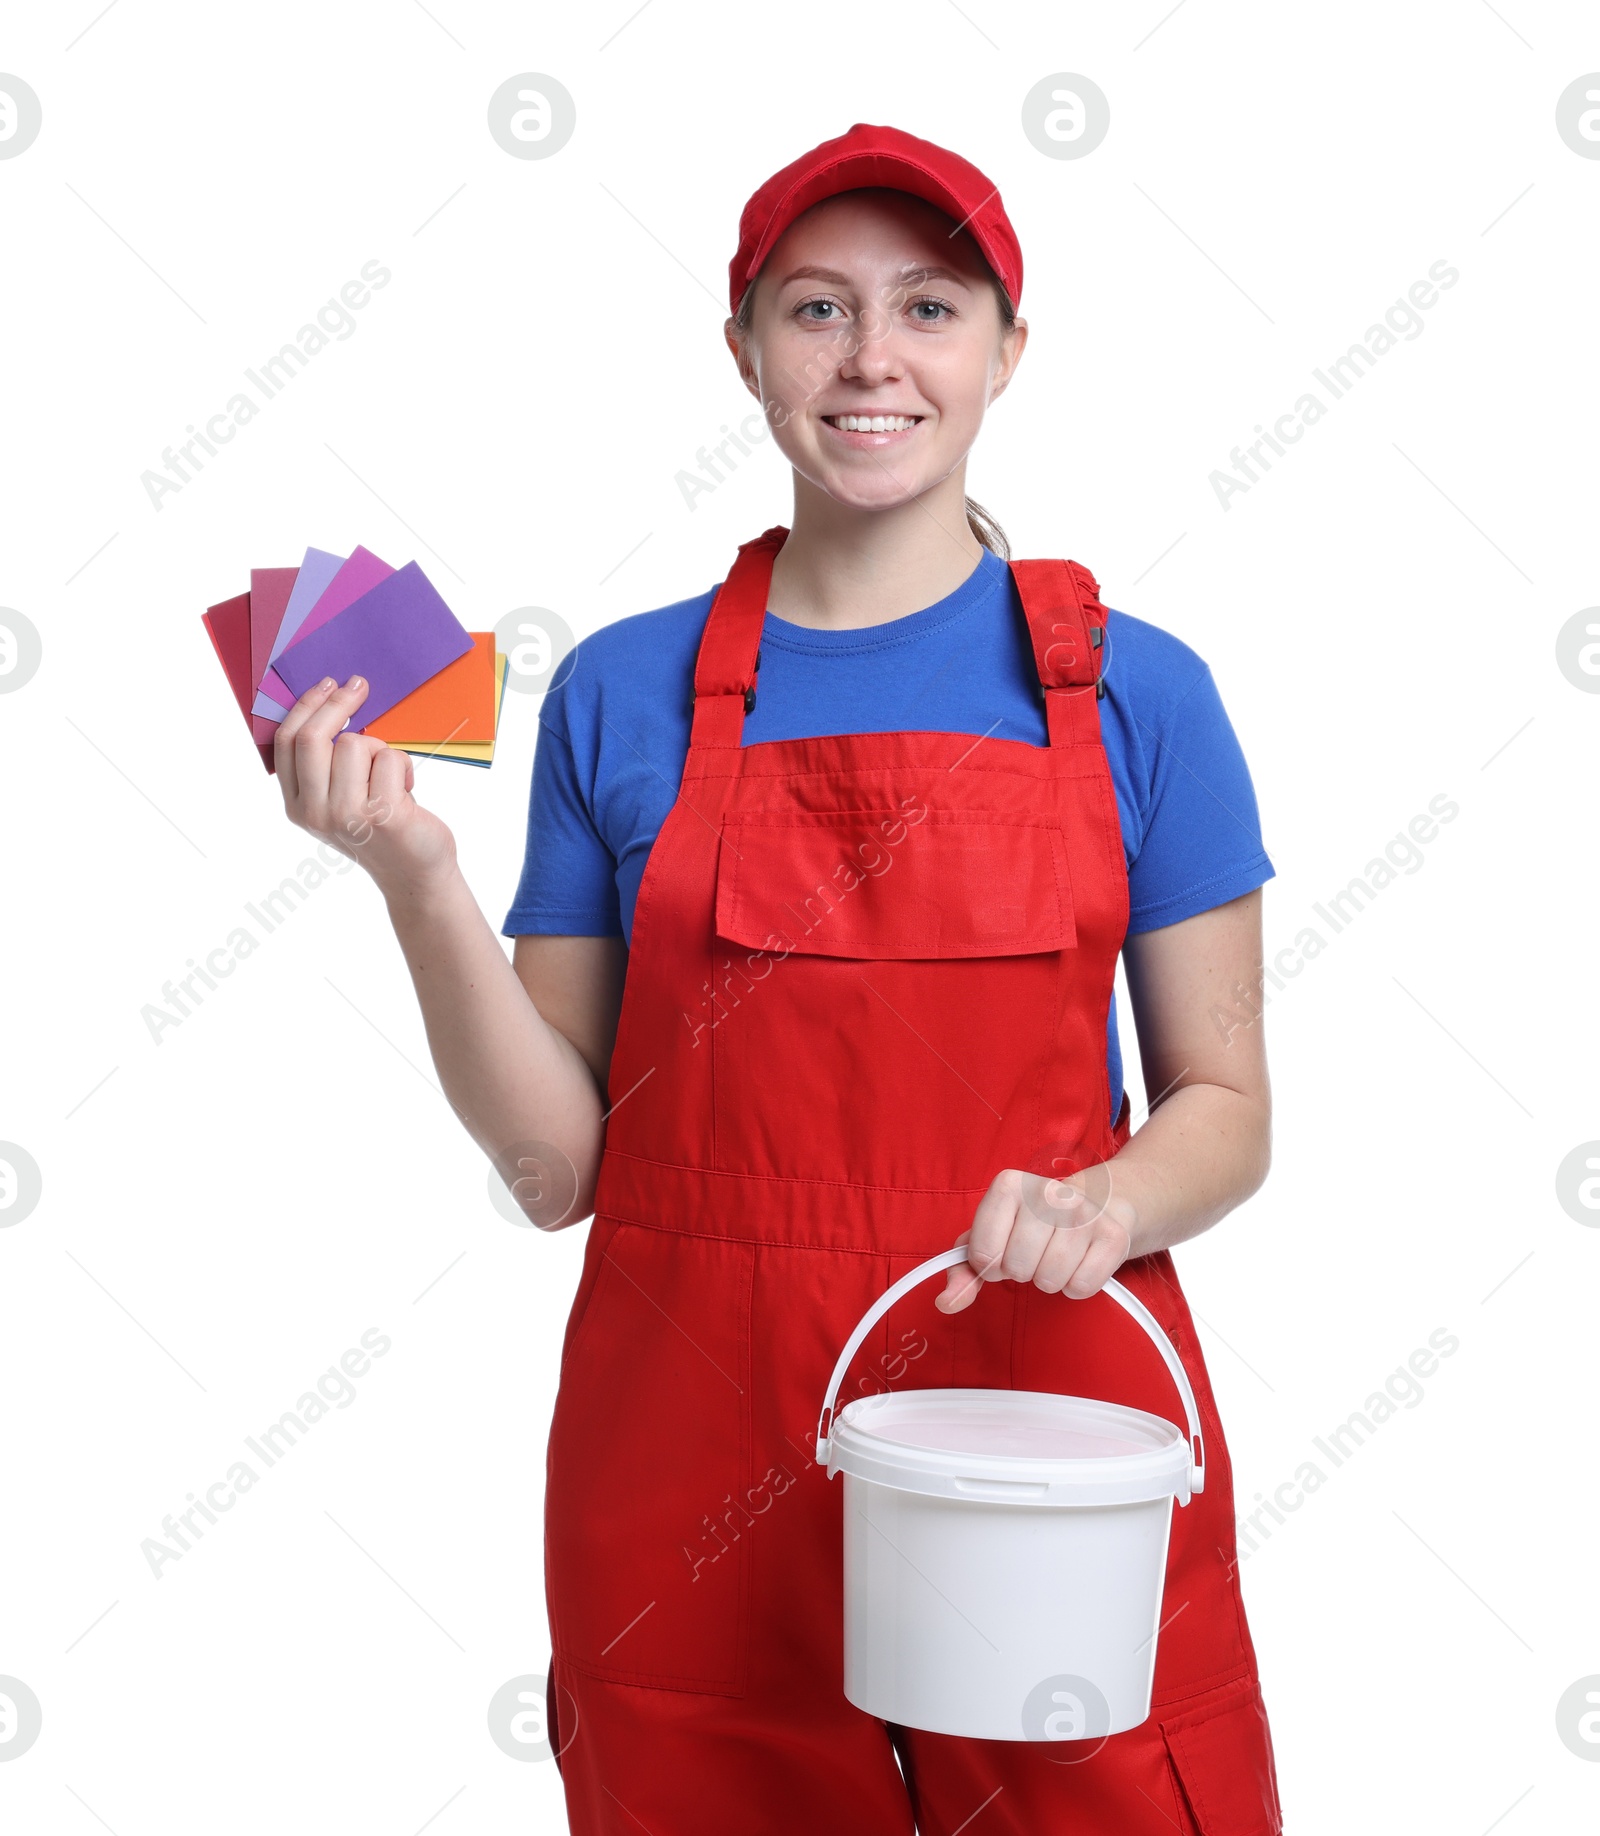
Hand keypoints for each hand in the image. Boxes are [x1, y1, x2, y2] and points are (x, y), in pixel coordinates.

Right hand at [274, 675, 457, 897]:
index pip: (286, 742)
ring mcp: (348, 815)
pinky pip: (390, 759)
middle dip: (338, 703)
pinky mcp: (384, 814)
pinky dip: (404, 766)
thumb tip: (327, 702)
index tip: (328, 684)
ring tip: (390, 778)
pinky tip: (407, 791)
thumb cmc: (379, 829)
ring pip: (356, 744)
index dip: (307, 706)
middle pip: (314, 738)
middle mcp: (316, 813)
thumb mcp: (338, 802)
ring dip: (381, 750)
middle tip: (359, 686)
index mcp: (297, 806)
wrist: (414, 875)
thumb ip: (323, 766)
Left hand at [937, 1164, 1135, 1312]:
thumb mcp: (989, 1237)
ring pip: (1049, 1280)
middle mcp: (1047, 1192)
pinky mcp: (1113, 1235)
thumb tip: (946, 1303)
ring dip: (1049, 1280)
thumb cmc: (1030, 1225)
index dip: (989, 1265)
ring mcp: (1083, 1212)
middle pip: (1017, 1268)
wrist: (1096, 1204)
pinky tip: (1079, 1262)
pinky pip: (1082, 1287)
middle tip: (1033, 1254)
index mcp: (1008, 1185)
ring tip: (1055, 1257)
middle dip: (1021, 1272)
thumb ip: (961, 1270)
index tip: (1000, 1252)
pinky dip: (1076, 1286)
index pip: (981, 1253)